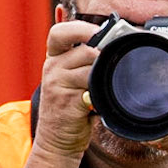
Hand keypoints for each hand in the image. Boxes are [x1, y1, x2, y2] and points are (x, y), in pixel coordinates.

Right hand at [33, 18, 102, 161]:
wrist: (58, 139)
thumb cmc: (72, 108)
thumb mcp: (73, 80)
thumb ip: (86, 63)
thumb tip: (113, 45)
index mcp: (54, 58)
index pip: (60, 32)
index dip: (79, 28)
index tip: (99, 30)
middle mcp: (52, 67)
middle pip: (83, 50)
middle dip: (103, 55)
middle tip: (115, 61)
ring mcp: (56, 84)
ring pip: (89, 69)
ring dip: (105, 75)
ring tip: (110, 83)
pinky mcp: (66, 101)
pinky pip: (89, 89)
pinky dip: (101, 92)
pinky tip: (105, 97)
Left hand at [150, 35, 167, 164]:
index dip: (166, 130)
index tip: (151, 130)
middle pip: (164, 132)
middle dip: (148, 123)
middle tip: (134, 109)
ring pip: (159, 139)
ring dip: (149, 128)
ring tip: (142, 113)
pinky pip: (162, 143)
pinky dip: (156, 133)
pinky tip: (155, 121)